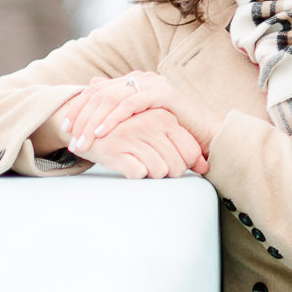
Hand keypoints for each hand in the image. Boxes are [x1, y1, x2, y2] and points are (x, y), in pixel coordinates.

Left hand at [60, 70, 218, 158]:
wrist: (204, 134)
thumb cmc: (170, 131)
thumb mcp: (138, 122)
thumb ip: (117, 107)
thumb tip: (91, 85)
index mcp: (132, 81)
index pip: (96, 91)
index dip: (78, 108)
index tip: (65, 130)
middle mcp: (140, 78)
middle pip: (100, 93)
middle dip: (81, 118)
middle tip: (71, 140)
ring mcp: (152, 83)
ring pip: (111, 99)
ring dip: (93, 122)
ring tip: (83, 141)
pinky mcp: (163, 94)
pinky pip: (131, 104)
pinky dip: (113, 119)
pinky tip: (102, 133)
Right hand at [74, 106, 205, 178]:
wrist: (86, 127)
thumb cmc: (130, 132)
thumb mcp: (157, 132)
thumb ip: (182, 147)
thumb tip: (205, 167)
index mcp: (164, 117)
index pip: (190, 152)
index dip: (184, 164)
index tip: (172, 162)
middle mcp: (149, 124)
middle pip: (176, 166)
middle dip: (168, 172)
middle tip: (155, 166)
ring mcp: (131, 136)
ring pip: (158, 171)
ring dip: (151, 173)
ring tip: (140, 162)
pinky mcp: (114, 150)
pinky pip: (138, 173)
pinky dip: (135, 173)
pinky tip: (127, 163)